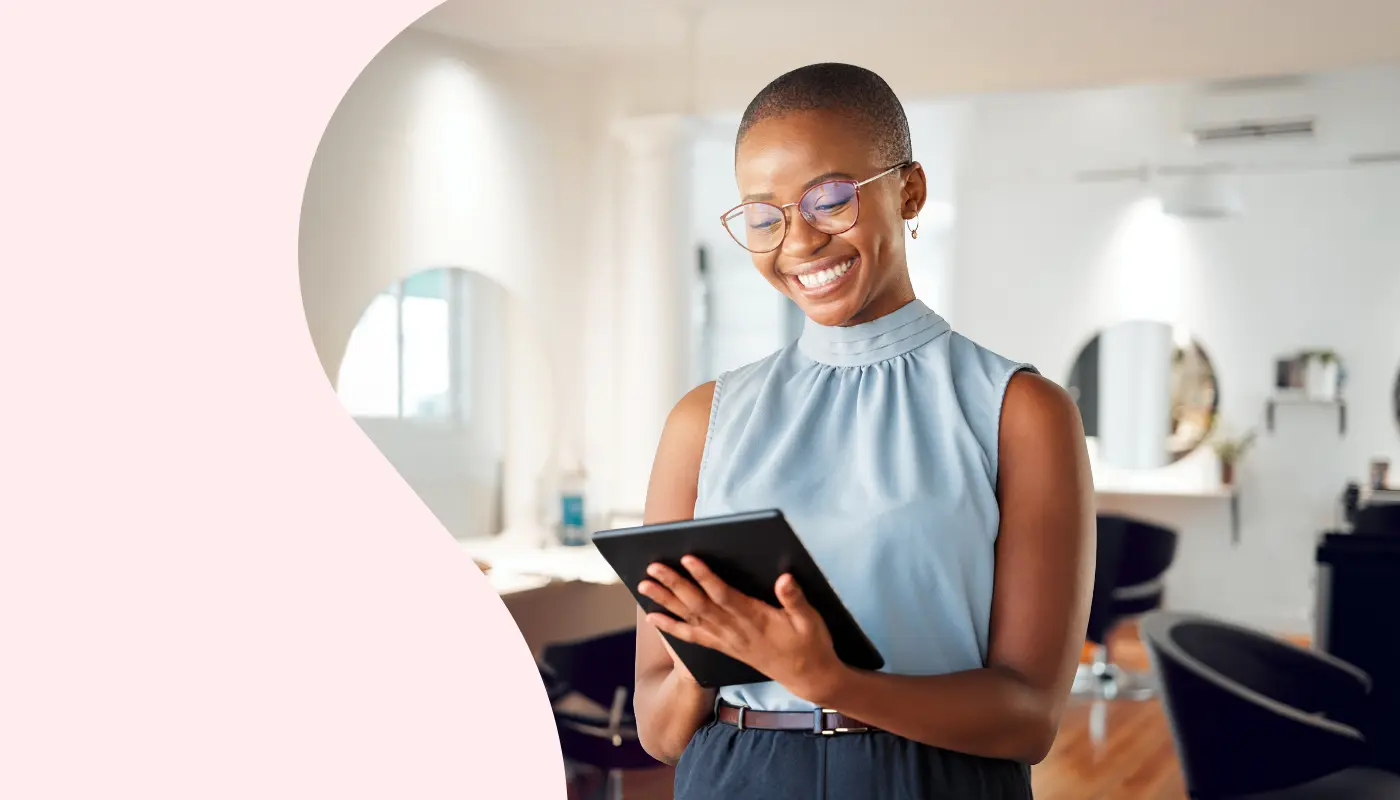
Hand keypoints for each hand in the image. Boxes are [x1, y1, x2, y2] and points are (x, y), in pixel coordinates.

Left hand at [637, 556, 844, 702]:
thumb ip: (795, 599)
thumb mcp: (811, 620)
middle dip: (674, 585)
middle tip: (653, 566)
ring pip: (690, 619)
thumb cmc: (810, 643)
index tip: (688, 558)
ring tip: (643, 585)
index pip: (724, 595)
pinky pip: (692, 637)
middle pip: (699, 604)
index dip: (705, 577)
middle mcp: (735, 630)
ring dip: (666, 602)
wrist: (807, 677)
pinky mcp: (724, 647)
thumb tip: (785, 578)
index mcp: (756, 619)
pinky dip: (671, 627)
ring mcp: (727, 640)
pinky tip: (653, 617)